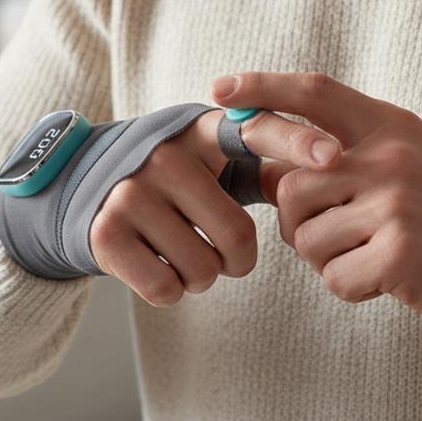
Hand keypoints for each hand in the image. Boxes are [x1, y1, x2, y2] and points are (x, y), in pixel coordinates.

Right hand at [90, 105, 340, 307]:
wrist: (89, 186)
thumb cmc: (174, 179)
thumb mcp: (211, 158)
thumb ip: (262, 166)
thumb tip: (328, 172)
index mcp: (203, 131)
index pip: (256, 130)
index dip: (296, 142)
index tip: (332, 155)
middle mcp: (166, 155)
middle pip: (237, 234)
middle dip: (237, 259)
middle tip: (218, 248)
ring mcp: (132, 191)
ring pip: (202, 269)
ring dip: (201, 275)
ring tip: (181, 248)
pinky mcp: (106, 231)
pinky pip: (165, 288)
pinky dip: (170, 289)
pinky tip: (155, 261)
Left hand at [210, 71, 421, 334]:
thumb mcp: (397, 157)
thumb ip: (338, 152)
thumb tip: (264, 168)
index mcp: (386, 124)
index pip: (313, 90)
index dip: (262, 85)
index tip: (219, 89)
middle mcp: (388, 155)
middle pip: (288, 185)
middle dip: (295, 220)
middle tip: (330, 231)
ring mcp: (395, 202)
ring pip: (305, 236)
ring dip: (324, 255)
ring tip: (367, 250)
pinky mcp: (401, 253)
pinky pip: (333, 277)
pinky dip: (349, 285)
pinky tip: (383, 275)